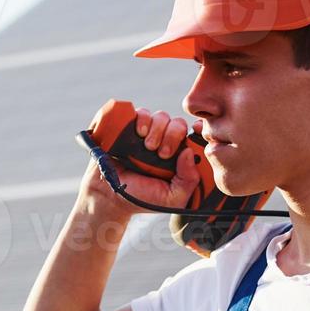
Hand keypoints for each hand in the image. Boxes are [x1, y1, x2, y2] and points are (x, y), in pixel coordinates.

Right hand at [83, 107, 202, 216]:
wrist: (110, 196)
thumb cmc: (143, 198)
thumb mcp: (173, 198)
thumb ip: (189, 181)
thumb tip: (189, 152)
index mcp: (179, 155)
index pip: (195, 135)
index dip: (199, 130)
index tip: (195, 135)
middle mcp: (165, 141)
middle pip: (179, 124)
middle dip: (173, 136)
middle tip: (162, 154)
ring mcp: (147, 132)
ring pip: (162, 116)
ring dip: (158, 130)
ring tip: (148, 147)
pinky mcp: (129, 126)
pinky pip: (141, 112)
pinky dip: (142, 118)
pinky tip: (139, 133)